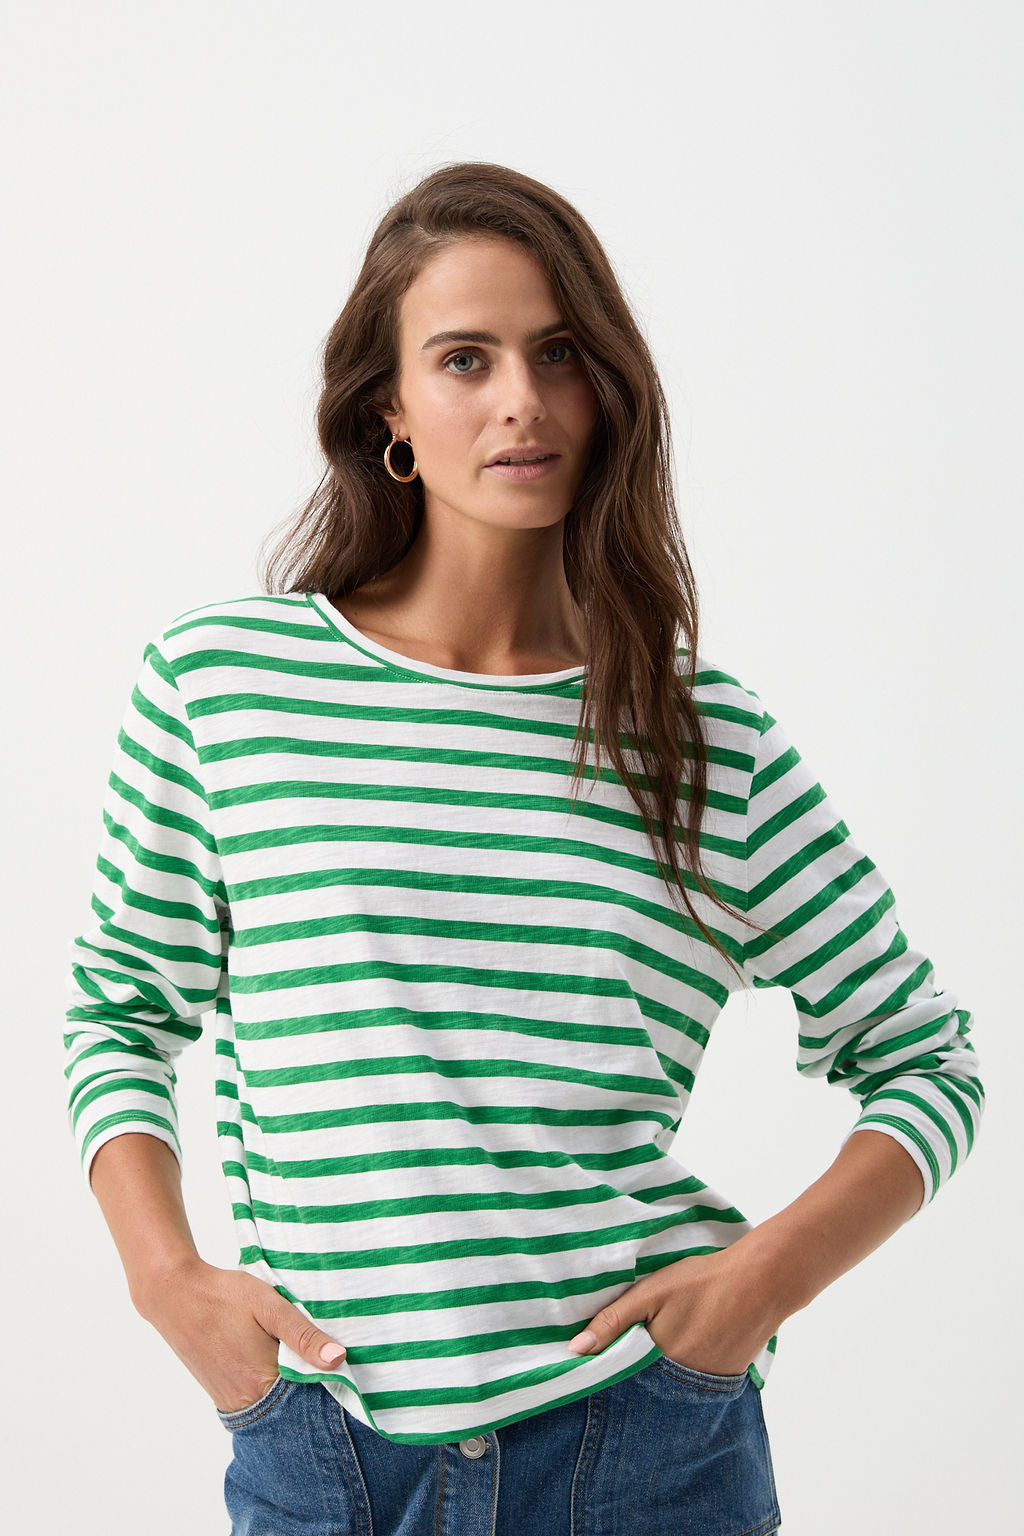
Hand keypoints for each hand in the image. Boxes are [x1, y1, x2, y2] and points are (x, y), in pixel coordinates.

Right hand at [133, 1256, 346, 1413]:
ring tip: (298, 1358)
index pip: (309, 1397)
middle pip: (291, 1404)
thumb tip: (338, 1359)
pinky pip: (255, 1399)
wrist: (175, 1295)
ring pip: (273, 1402)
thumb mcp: (269, 1306)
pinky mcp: (219, 1393)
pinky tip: (274, 1361)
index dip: (327, 1382)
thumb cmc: (224, 1295)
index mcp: (262, 1381)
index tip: (342, 1367)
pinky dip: (270, 1386)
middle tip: (322, 1359)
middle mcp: (245, 1400)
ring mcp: (229, 1400)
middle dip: (309, 1386)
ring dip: (289, 1386)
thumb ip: (303, 1335)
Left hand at [566, 1247, 782, 1376]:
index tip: (594, 1360)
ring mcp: (706, 1387)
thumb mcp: (651, 1292)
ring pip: (671, 1388)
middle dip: (633, 1373)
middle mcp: (680, 1384)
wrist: (760, 1283)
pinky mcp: (725, 1383)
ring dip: (661, 1374)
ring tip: (668, 1340)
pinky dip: (687, 1373)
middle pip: (645, 1387)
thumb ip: (613, 1320)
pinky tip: (692, 1344)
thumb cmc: (702, 1281)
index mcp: (657, 1361)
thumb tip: (575, 1349)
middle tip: (635, 1345)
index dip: (608, 1367)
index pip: (621, 1378)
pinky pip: (696, 1386)